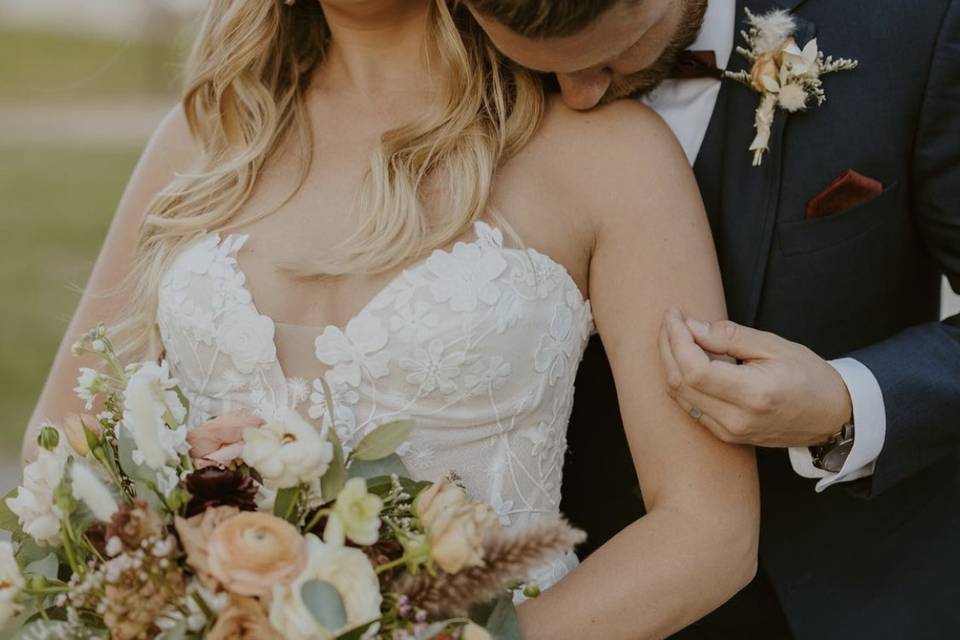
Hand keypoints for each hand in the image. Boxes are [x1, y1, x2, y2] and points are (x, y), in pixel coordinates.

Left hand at [658, 308, 852, 447]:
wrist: (831, 415)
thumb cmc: (809, 376)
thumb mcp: (774, 346)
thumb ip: (729, 336)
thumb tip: (691, 326)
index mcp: (753, 394)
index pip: (695, 369)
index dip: (677, 339)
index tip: (674, 314)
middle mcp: (736, 419)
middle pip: (680, 382)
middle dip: (667, 346)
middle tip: (671, 320)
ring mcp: (729, 431)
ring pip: (679, 396)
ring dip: (670, 362)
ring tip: (675, 334)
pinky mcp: (725, 435)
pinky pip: (690, 406)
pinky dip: (681, 379)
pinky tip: (686, 358)